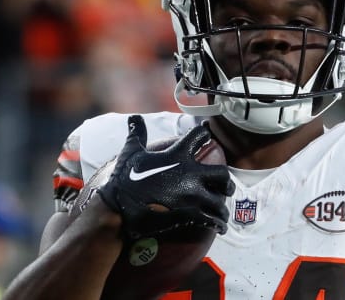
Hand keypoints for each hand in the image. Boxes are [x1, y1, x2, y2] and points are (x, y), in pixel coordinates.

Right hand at [98, 115, 234, 238]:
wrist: (118, 209)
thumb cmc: (124, 179)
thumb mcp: (131, 152)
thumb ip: (138, 134)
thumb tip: (133, 117)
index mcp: (178, 155)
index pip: (200, 136)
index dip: (205, 134)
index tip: (208, 137)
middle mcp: (190, 173)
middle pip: (223, 174)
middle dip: (226, 182)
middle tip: (225, 188)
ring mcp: (191, 195)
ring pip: (220, 202)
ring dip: (222, 209)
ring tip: (221, 214)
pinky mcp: (189, 214)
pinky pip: (212, 220)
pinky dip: (218, 224)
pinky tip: (218, 227)